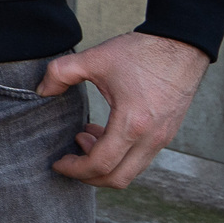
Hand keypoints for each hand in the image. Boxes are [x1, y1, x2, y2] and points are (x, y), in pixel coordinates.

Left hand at [40, 32, 209, 187]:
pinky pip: (140, 158)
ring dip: (104, 164)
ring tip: (84, 137)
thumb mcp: (95, 59)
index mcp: (132, 124)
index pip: (101, 165)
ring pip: (131, 171)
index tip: (58, 163)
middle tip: (69, 159)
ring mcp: (162, 138)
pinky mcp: (167, 133)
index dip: (75, 169)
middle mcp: (151, 138)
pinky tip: (103, 132)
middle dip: (88, 176)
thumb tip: (41, 91)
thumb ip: (60, 73)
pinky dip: (119, 156)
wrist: (182, 44)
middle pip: (118, 178)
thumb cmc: (142, 52)